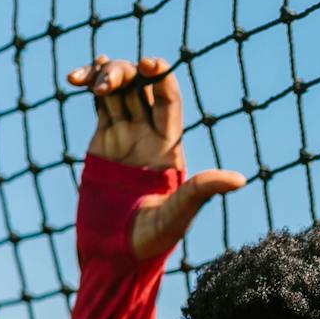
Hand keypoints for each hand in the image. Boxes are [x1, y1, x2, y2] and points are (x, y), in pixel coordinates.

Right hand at [67, 55, 246, 259]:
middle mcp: (150, 138)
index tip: (146, 63)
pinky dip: (90, 86)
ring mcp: (125, 138)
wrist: (112, 255)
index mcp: (170, 148)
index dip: (159, 75)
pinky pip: (100, 105)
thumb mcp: (176, 217)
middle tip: (104, 82)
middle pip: (142, 88)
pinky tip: (79, 77)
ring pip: (119, 91)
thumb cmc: (148, 242)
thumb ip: (201, 192)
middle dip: (124, 73)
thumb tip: (240, 180)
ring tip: (87, 82)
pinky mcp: (102, 144)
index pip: (169, 99)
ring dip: (104, 76)